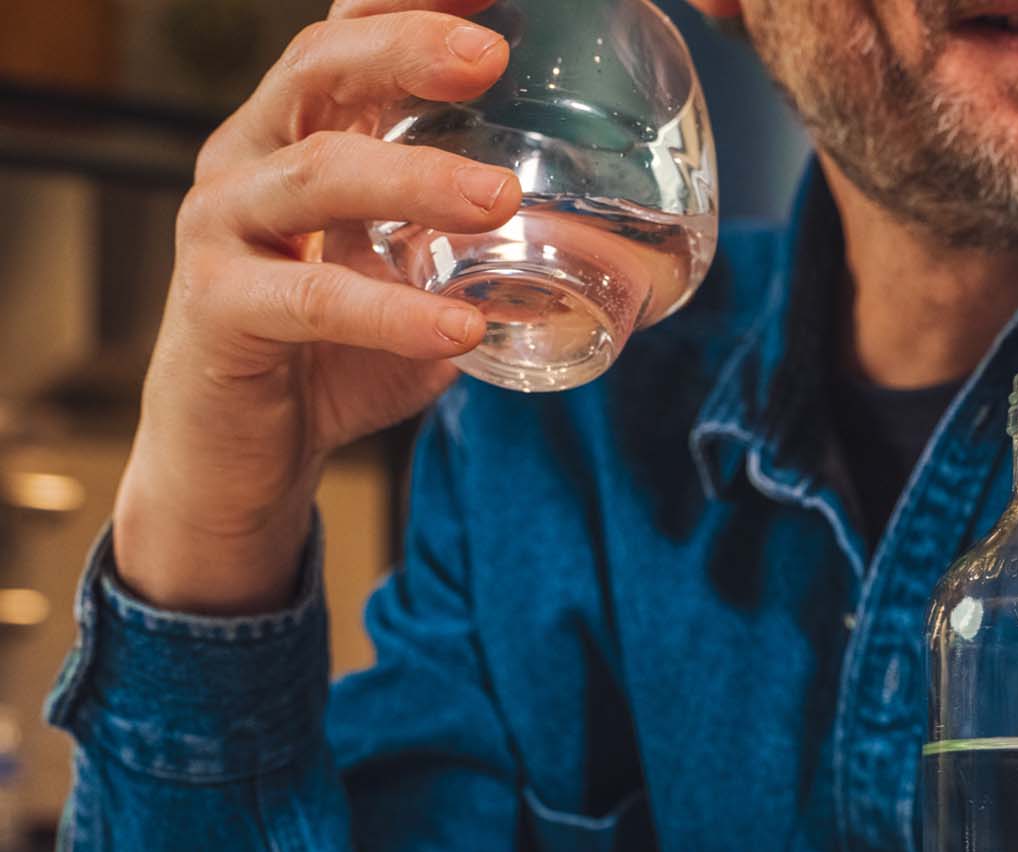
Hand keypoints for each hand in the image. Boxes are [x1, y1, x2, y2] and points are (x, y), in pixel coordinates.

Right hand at [114, 0, 521, 613]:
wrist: (238, 456)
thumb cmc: (333, 354)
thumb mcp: (415, 281)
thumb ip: (486, 251)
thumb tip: (617, 252)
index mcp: (302, 132)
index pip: (349, 34)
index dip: (410, 1)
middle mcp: (251, 156)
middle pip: (320, 67)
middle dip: (407, 49)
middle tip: (492, 56)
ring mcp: (222, 225)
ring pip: (317, 171)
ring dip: (416, 179)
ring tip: (502, 200)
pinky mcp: (216, 306)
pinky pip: (311, 297)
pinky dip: (393, 312)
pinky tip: (461, 328)